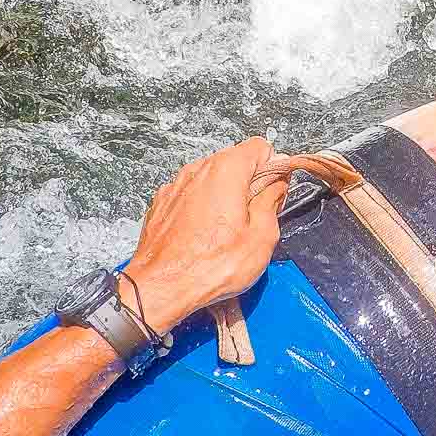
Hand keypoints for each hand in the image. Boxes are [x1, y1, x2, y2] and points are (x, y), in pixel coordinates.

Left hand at [122, 138, 287, 332]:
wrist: (160, 288)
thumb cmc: (207, 267)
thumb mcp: (262, 237)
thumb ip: (273, 201)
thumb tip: (276, 186)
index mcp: (226, 170)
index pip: (260, 146)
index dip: (273, 169)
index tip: (274, 191)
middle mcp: (198, 170)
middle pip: (235, 161)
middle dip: (249, 184)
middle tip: (253, 218)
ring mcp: (176, 185)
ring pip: (211, 179)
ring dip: (224, 197)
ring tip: (226, 232)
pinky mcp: (162, 203)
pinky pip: (191, 195)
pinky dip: (200, 208)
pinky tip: (203, 236)